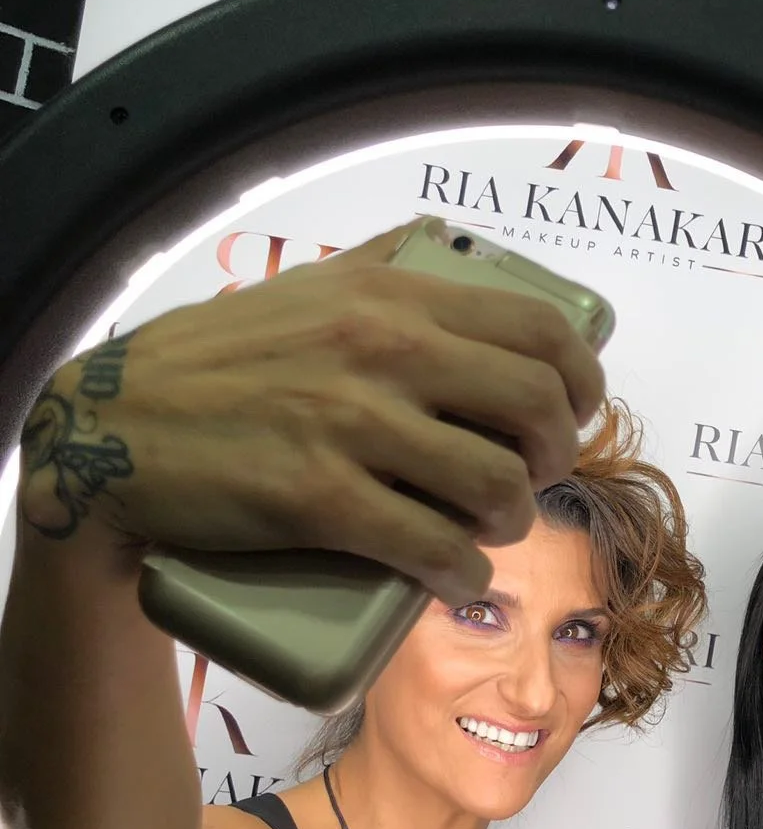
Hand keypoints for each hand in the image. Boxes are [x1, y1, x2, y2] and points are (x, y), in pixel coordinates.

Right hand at [18, 223, 605, 605]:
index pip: (539, 330)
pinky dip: (461, 571)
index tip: (577, 411)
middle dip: (558, 454)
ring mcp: (352, 426)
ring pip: (496, 484)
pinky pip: (431, 546)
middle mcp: (384, 350)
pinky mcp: (317, 499)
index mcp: (394, 296)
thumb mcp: (312, 284)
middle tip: (534, 476)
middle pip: (537, 407)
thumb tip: (455, 254)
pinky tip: (456, 574)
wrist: (113, 425)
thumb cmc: (220, 358)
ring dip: (513, 519)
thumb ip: (386, 264)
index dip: (583, 379)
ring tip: (491, 527)